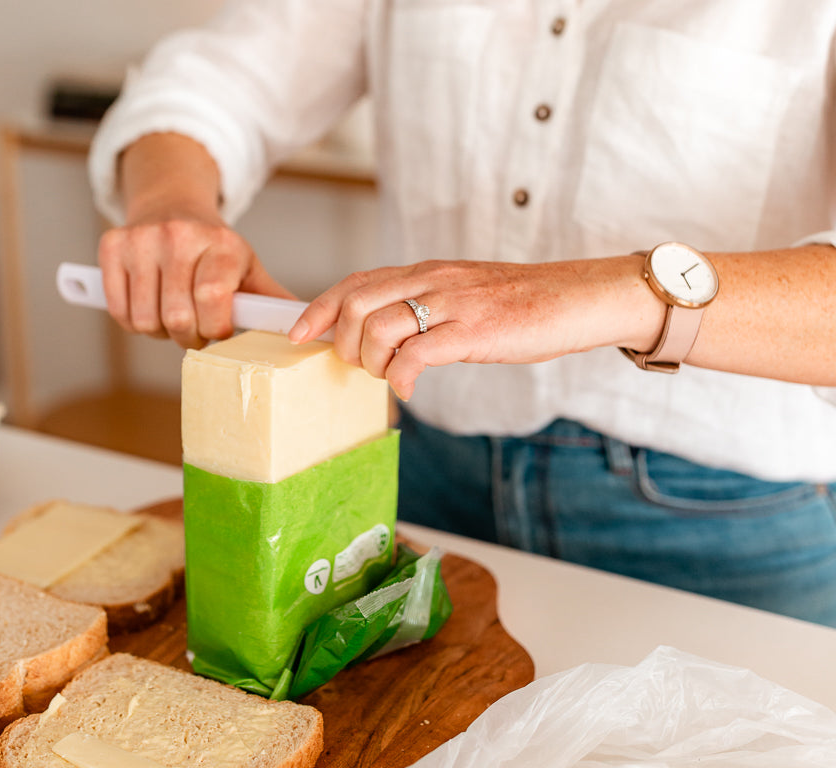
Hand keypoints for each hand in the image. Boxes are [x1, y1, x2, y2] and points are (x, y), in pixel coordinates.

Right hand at [97, 214, 292, 349]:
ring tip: (172, 314)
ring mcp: (142, 239)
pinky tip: (149, 306)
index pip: (212, 300)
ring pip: (145, 320)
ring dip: (159, 331)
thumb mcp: (247, 266)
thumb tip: (307, 330)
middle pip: (177, 318)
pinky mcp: (112, 245)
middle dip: (188, 336)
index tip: (219, 329)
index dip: (214, 328)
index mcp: (220, 245)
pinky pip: (119, 310)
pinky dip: (132, 321)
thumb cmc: (214, 248)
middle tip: (195, 328)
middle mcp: (179, 236)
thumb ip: (270, 300)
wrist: (172, 204)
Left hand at [288, 257, 661, 398]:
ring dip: (369, 362)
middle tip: (356, 366)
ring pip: (377, 328)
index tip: (296, 333)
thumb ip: (423, 306)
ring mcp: (451, 304)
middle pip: (355, 304)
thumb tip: (385, 337)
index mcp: (425, 271)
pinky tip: (407, 391)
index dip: (317, 308)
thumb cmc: (522, 302)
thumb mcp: (462, 295)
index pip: (354, 282)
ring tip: (386, 376)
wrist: (577, 296)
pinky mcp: (473, 331)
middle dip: (341, 343)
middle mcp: (431, 281)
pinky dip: (399, 378)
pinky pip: (415, 354)